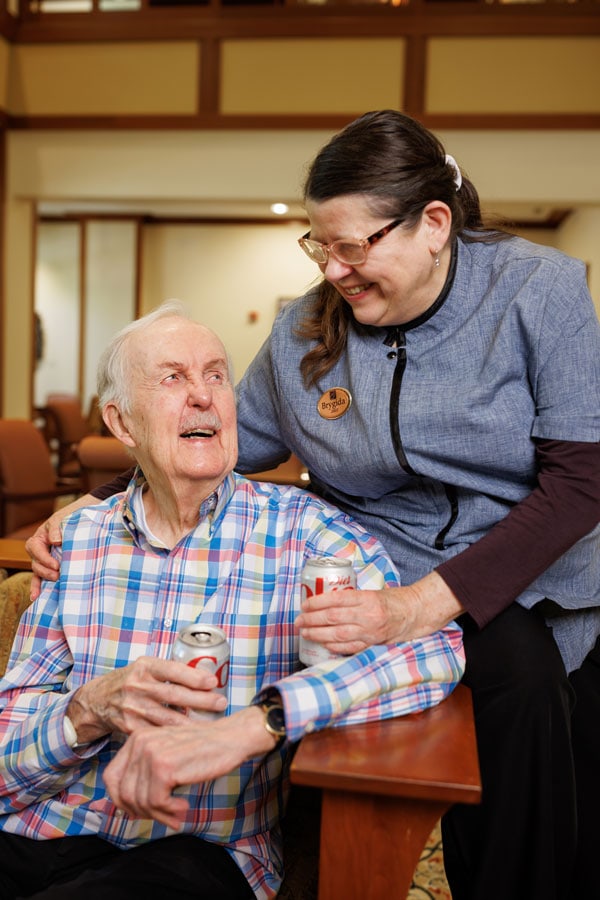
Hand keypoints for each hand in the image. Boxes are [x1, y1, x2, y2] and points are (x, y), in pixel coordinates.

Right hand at [26, 494, 98, 598]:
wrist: (89, 517)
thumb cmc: (76, 515)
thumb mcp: (65, 516)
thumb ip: (58, 526)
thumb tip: (55, 541)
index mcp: (42, 536)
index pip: (35, 547)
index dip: (44, 558)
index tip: (57, 564)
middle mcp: (42, 549)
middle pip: (36, 562)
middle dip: (46, 570)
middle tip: (59, 574)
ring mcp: (47, 559)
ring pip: (39, 571)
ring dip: (45, 578)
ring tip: (56, 581)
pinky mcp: (54, 567)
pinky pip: (42, 577)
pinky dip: (38, 586)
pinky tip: (36, 597)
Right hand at [66, 656, 227, 743]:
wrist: (97, 701)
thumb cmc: (130, 681)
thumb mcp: (145, 668)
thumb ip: (169, 672)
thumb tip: (205, 677)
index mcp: (145, 667)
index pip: (172, 670)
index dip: (193, 676)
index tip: (213, 681)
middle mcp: (137, 686)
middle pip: (174, 694)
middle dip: (200, 700)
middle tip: (221, 702)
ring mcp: (132, 708)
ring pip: (167, 717)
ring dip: (192, 721)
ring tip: (212, 723)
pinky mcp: (129, 727)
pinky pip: (157, 733)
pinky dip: (174, 736)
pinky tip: (191, 737)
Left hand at [103, 705, 276, 826]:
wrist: (230, 737)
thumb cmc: (202, 749)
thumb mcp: (166, 754)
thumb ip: (144, 771)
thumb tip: (126, 806)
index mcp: (136, 738)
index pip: (111, 778)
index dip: (122, 801)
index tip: (141, 811)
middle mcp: (139, 743)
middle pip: (123, 793)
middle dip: (142, 812)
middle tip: (163, 816)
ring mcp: (150, 754)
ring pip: (140, 801)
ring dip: (159, 815)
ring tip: (176, 814)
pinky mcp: (164, 767)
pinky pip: (156, 803)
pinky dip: (169, 811)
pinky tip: (184, 807)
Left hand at [296, 571, 463, 653]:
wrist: (415, 614)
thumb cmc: (392, 600)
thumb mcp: (372, 592)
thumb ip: (352, 598)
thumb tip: (325, 601)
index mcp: (367, 598)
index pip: (336, 599)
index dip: (316, 602)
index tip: (304, 604)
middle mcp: (368, 616)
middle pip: (333, 618)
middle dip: (311, 620)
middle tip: (298, 621)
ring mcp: (370, 632)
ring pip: (338, 635)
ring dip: (318, 634)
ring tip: (304, 633)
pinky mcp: (373, 644)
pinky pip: (349, 648)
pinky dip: (334, 647)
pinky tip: (323, 644)